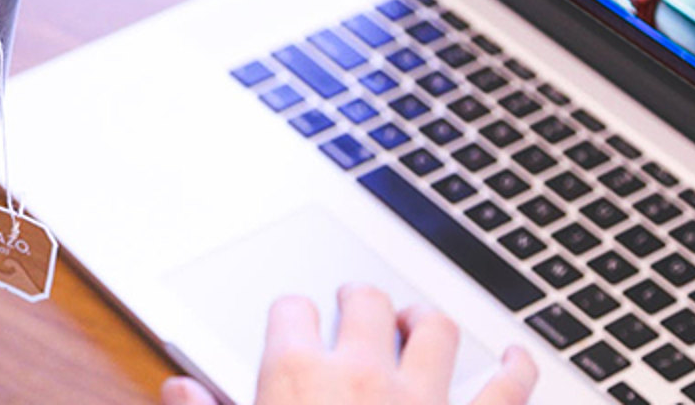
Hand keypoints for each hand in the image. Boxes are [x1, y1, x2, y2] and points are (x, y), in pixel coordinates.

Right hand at [160, 285, 537, 404]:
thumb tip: (180, 390)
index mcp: (296, 378)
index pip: (291, 312)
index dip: (290, 315)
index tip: (291, 323)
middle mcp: (362, 374)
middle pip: (365, 303)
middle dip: (357, 299)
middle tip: (353, 304)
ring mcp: (423, 399)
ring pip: (435, 329)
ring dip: (425, 318)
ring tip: (416, 320)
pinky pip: (505, 388)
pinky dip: (515, 367)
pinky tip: (514, 356)